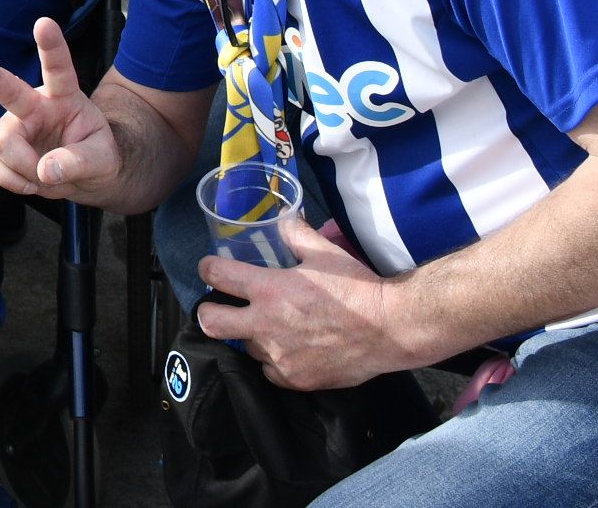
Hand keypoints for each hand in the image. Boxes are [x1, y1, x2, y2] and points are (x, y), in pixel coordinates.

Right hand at [0, 17, 122, 201]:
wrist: (83, 175)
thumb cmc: (96, 155)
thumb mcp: (104, 160)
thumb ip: (80, 162)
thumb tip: (45, 170)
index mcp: (64, 96)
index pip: (58, 68)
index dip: (51, 46)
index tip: (44, 23)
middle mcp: (34, 105)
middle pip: (9, 89)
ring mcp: (13, 125)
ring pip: (2, 143)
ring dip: (23, 168)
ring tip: (44, 177)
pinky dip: (10, 180)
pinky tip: (28, 181)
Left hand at [196, 215, 420, 390]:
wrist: (389, 329)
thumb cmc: (357, 287)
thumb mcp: (324, 252)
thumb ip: (296, 234)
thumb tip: (283, 219)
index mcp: (269, 288)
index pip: (216, 275)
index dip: (208, 269)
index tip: (211, 269)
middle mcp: (266, 324)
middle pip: (210, 322)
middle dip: (209, 313)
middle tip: (219, 308)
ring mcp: (278, 355)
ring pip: (246, 347)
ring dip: (252, 337)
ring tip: (272, 328)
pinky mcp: (295, 378)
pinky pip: (270, 371)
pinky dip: (275, 361)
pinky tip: (290, 350)